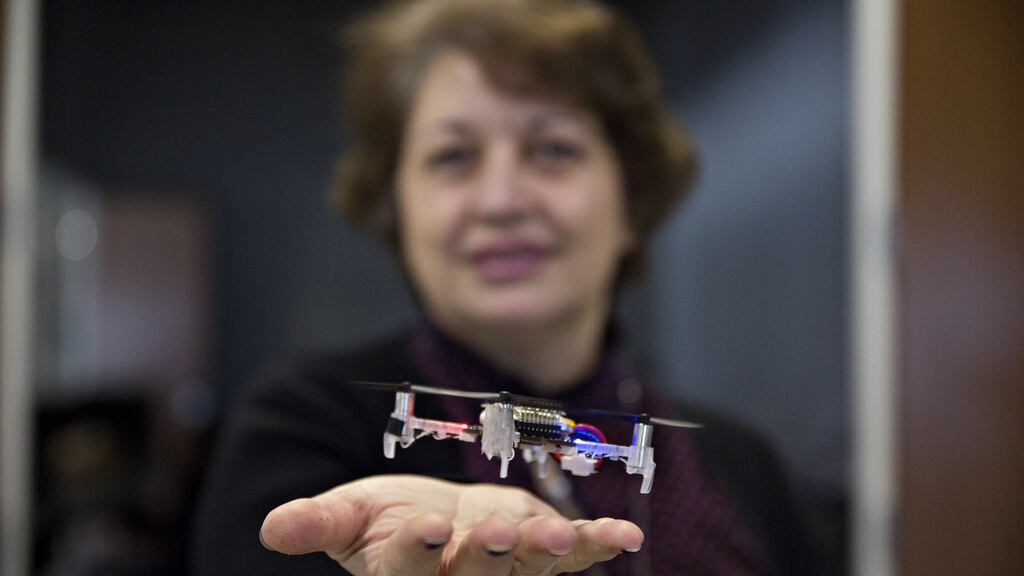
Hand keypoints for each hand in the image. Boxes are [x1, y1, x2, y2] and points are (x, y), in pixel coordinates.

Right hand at [259, 474, 642, 574]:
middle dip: (488, 557)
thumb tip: (273, 527)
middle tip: (498, 532)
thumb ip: (317, 522)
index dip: (415, 552)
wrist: (434, 519)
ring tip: (563, 535)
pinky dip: (599, 544)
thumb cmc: (385, 518)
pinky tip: (625, 536)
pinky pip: (572, 556)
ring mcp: (504, 572)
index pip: (405, 571)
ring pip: (525, 570)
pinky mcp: (540, 554)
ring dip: (544, 552)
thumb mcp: (348, 513)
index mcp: (403, 574)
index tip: (427, 525)